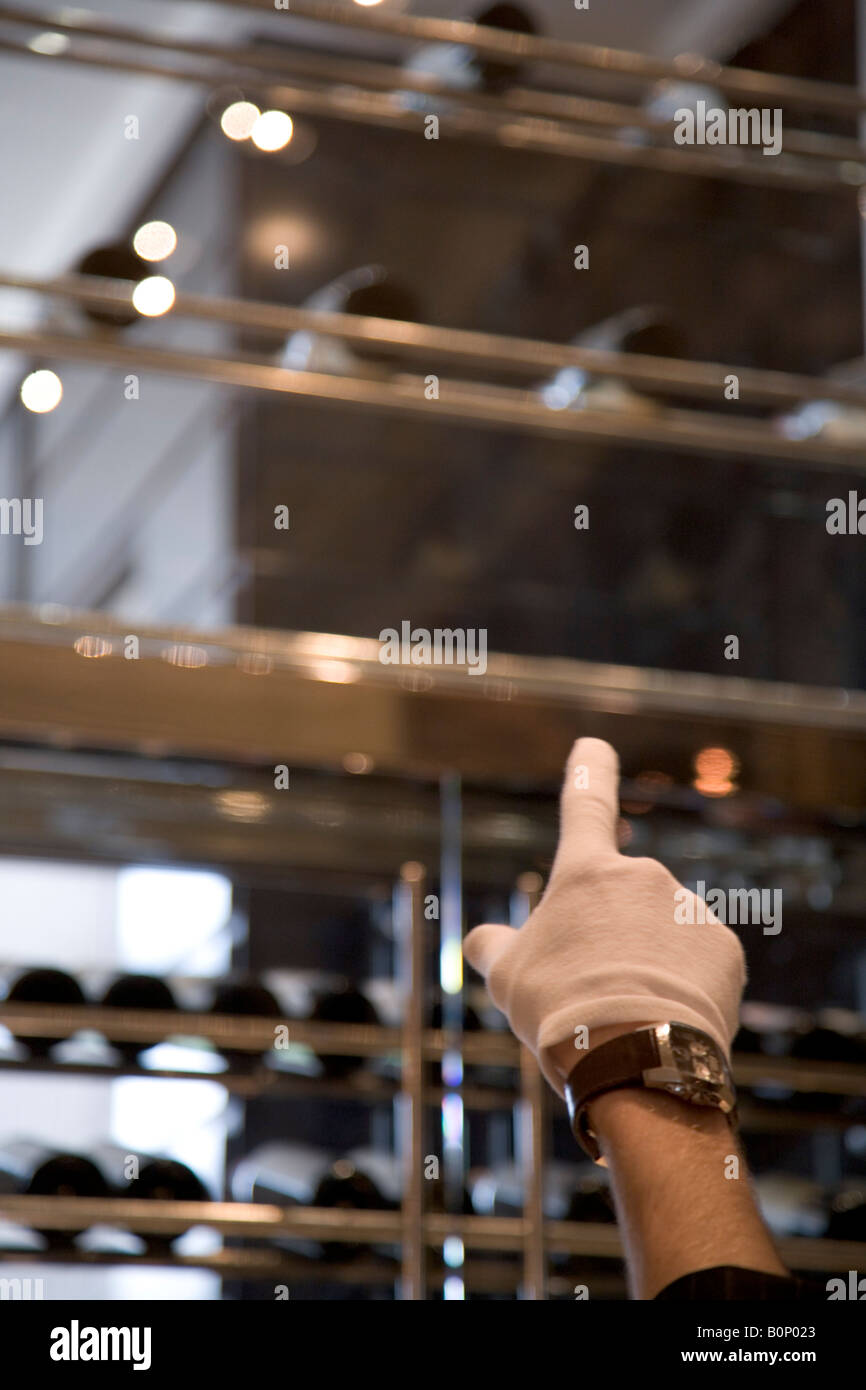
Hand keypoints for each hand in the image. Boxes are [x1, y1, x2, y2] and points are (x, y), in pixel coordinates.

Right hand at [462, 738, 746, 1095]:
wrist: (636, 1056)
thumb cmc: (560, 1009)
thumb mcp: (507, 977)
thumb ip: (494, 948)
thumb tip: (480, 941)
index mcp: (585, 873)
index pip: (585, 803)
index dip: (588, 769)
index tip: (594, 744)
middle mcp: (642, 876)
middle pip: (620, 904)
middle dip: (610, 939)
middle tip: (590, 993)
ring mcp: (688, 910)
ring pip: (661, 936)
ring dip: (646, 965)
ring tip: (628, 1016)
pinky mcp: (724, 948)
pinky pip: (698, 963)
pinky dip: (683, 987)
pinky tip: (666, 1021)